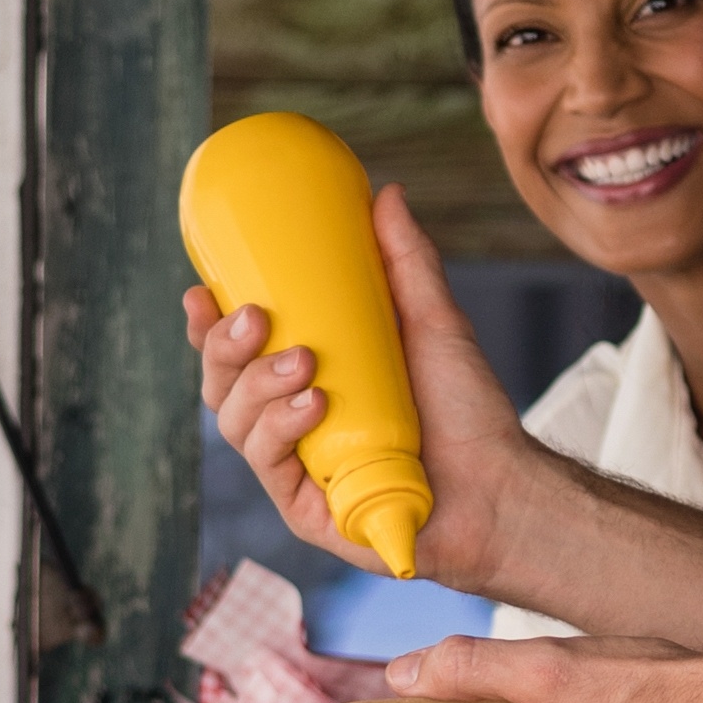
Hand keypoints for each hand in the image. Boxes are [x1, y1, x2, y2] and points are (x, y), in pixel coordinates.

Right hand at [191, 180, 520, 583]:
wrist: (500, 485)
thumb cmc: (468, 413)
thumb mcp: (433, 324)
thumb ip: (406, 262)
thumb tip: (385, 193)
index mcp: (305, 381)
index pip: (237, 354)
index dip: (208, 326)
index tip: (201, 290)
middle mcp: (290, 425)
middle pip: (221, 385)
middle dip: (222, 348)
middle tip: (256, 319)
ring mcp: (295, 469)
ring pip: (235, 423)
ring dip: (257, 386)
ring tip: (303, 362)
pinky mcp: (305, 509)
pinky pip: (268, 465)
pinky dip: (281, 429)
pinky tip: (313, 406)